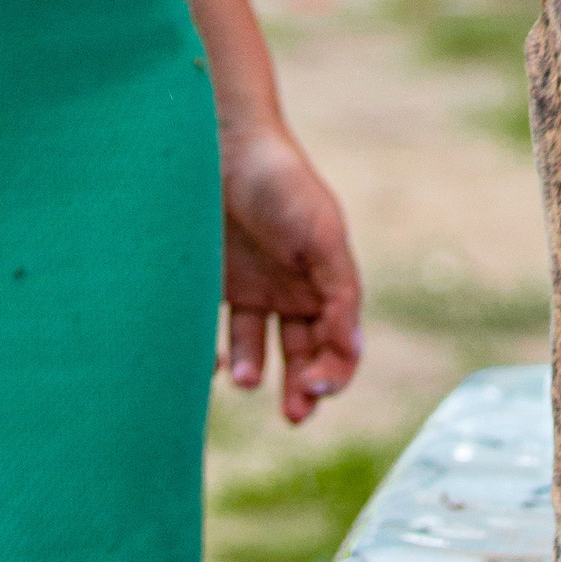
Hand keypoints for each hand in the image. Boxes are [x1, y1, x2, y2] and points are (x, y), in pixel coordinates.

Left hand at [219, 121, 362, 423]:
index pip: (340, 344)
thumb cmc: (282, 184)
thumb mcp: (321, 236)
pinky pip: (215, 334)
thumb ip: (338, 293)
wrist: (224, 146)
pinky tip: (210, 362)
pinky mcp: (214, 287)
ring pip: (258, 352)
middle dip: (302, 391)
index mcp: (327, 282)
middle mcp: (292, 292)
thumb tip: (351, 350)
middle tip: (294, 415)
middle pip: (303, 357)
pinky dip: (213, 355)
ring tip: (245, 378)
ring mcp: (253, 291)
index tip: (316, 386)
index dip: (336, 372)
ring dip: (255, 373)